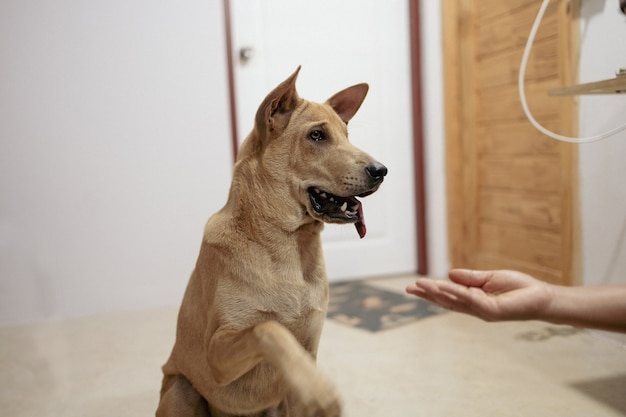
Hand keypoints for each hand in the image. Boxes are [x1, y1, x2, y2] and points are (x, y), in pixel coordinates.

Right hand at [406, 269, 553, 321]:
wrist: (542, 297)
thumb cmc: (519, 288)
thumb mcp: (491, 278)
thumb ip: (470, 278)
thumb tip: (449, 274)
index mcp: (474, 300)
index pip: (449, 296)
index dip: (432, 291)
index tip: (415, 286)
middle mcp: (475, 308)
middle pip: (446, 301)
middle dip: (427, 295)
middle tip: (408, 288)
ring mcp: (482, 310)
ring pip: (454, 301)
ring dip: (436, 293)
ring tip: (420, 285)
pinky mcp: (492, 310)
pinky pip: (470, 299)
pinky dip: (455, 292)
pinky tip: (443, 285)